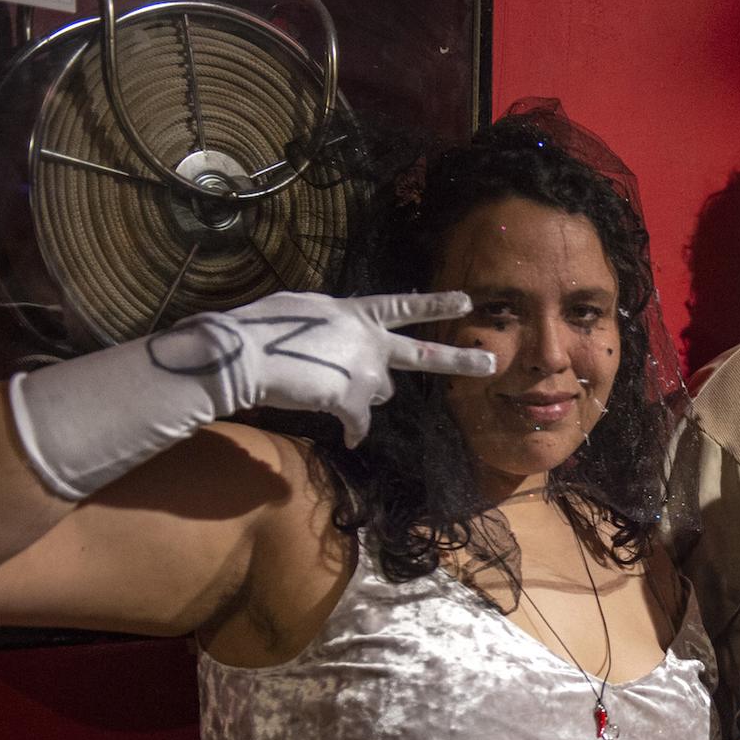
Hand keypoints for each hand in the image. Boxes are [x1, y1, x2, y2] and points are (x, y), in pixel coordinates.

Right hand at [154, 289, 494, 446]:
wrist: (247, 355)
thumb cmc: (262, 328)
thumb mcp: (302, 310)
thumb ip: (330, 322)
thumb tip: (333, 334)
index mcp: (356, 313)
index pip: (404, 306)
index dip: (435, 304)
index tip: (467, 302)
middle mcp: (369, 341)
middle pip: (423, 355)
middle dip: (460, 360)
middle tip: (492, 364)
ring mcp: (365, 372)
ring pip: (380, 393)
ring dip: (363, 394)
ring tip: (328, 385)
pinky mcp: (352, 401)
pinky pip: (360, 424)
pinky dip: (353, 431)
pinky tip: (347, 437)